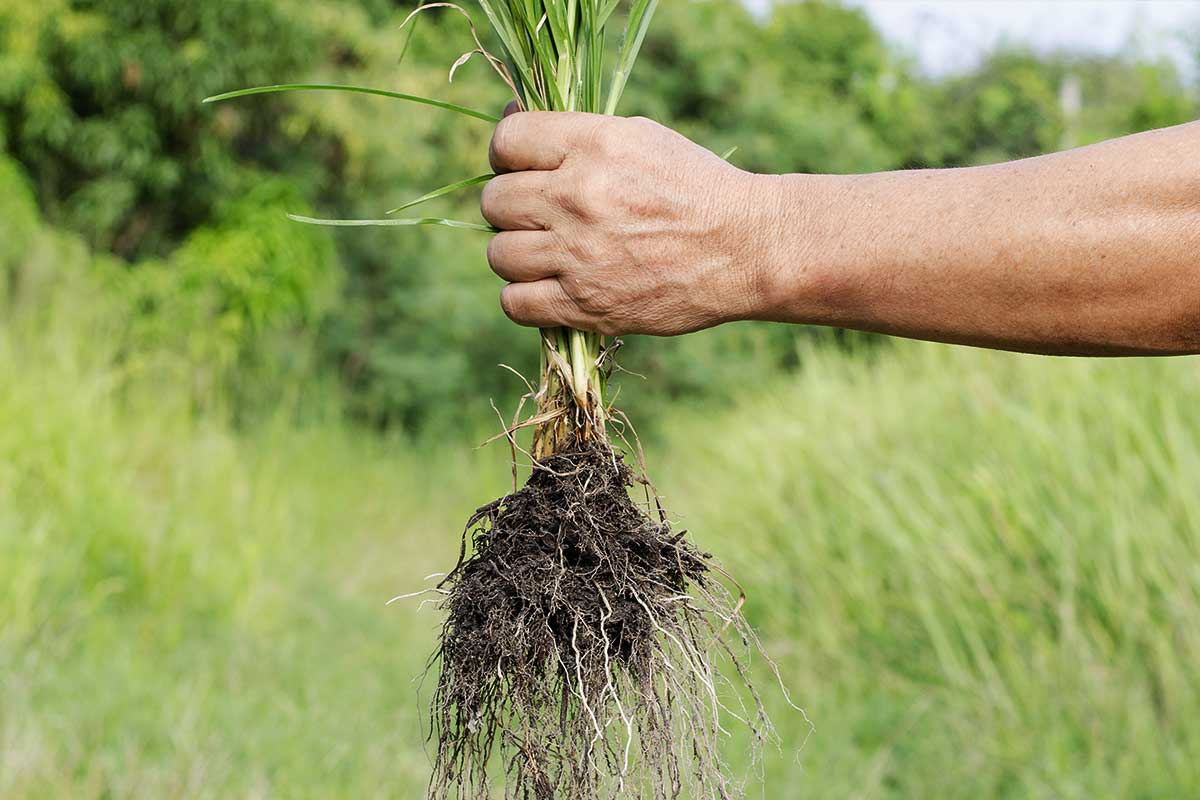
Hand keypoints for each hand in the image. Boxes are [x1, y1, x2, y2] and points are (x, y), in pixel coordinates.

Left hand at [481, 112, 771, 335]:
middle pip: (494, 201)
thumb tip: (513, 123)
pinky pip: (515, 303)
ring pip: (499, 254)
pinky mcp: (586, 304)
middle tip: (539, 216)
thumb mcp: (640, 138)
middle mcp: (579, 197)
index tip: (523, 168)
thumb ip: (578, 135)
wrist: (746, 249)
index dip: (507, 155)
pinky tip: (547, 288)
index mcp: (594, 146)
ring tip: (545, 254)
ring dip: (516, 254)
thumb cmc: (694, 188)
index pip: (506, 141)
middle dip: (511, 207)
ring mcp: (579, 254)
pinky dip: (524, 298)